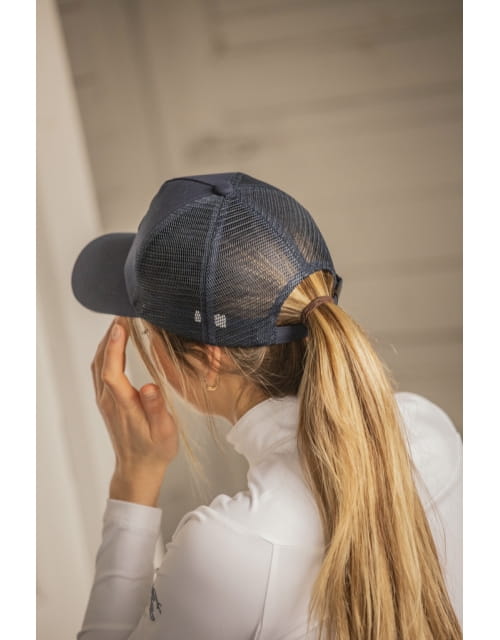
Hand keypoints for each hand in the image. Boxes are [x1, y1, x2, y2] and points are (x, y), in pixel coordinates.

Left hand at [91, 317, 178, 505]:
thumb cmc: (154, 450)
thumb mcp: (164, 432)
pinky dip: (105, 353)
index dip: (114, 346)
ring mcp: (105, 401)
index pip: (112, 370)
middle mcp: (109, 401)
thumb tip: (148, 386)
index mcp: (123, 405)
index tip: (120, 325)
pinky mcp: (107, 402)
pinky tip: (115, 346)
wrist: (137, 469)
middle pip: (100, 362)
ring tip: (120, 325)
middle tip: (123, 315)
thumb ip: (156, 408)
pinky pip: (100, 372)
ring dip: (105, 343)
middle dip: (109, 336)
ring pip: (97, 365)